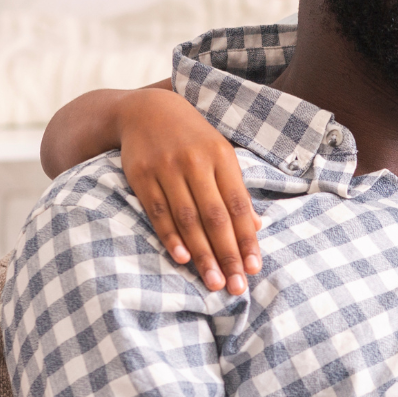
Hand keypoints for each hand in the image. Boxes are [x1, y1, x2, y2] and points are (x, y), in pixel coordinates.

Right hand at [116, 87, 262, 294]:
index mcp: (221, 157)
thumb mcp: (220, 154)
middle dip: (227, 255)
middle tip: (236, 287)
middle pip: (215, 217)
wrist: (146, 109)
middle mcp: (195, 162)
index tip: (254, 268)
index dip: (247, 239)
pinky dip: (170, 237)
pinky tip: (183, 259)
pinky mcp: (141, 175)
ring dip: (202, 254)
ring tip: (213, 282)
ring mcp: (166, 168)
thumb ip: (236, 189)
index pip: (238, 206)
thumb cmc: (192, 137)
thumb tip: (256, 227)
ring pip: (187, 219)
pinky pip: (157, 212)